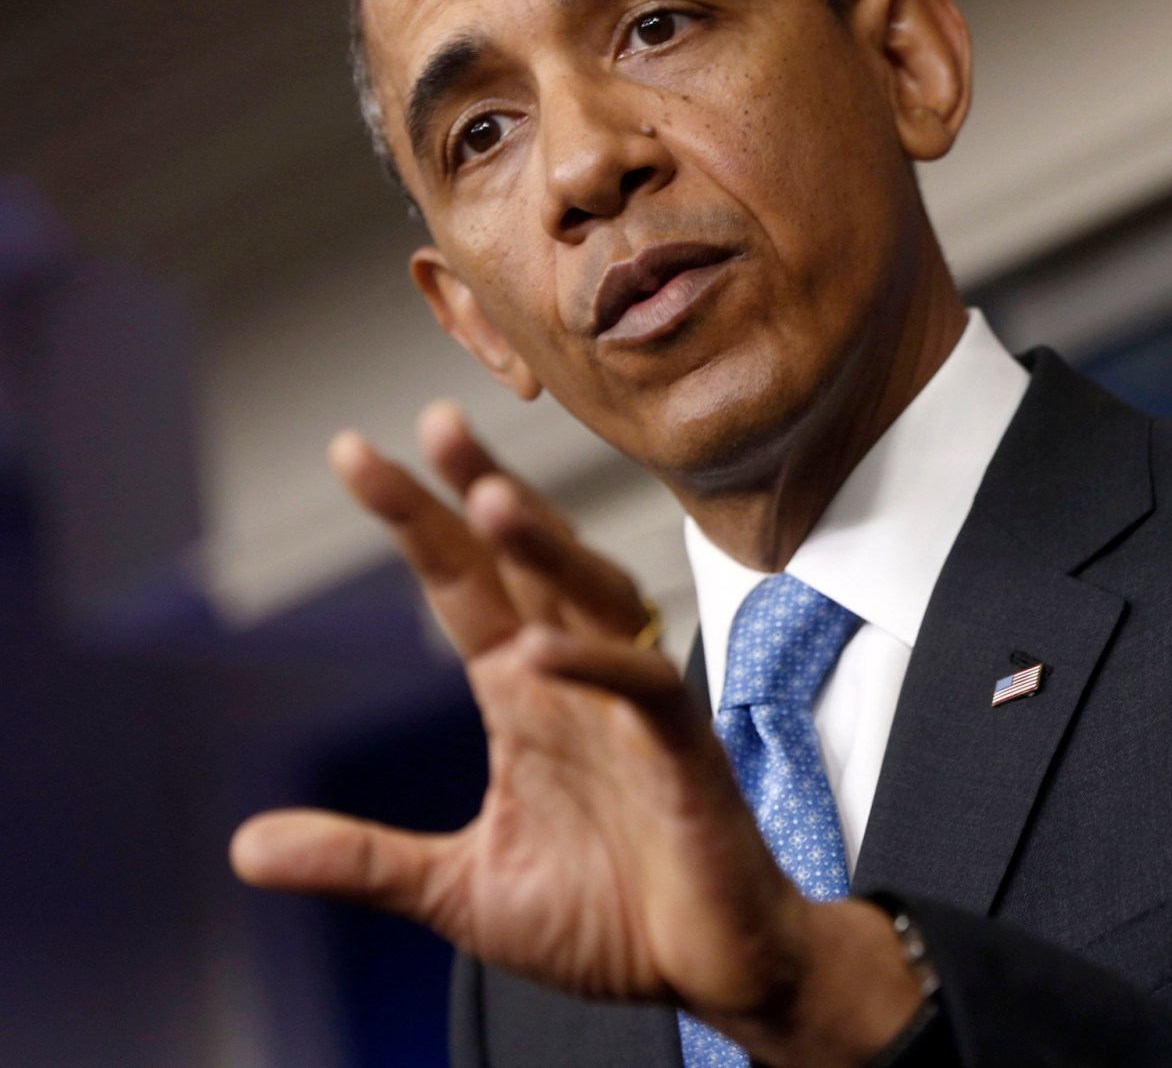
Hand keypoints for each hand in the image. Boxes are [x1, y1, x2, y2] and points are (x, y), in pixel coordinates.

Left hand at [229, 401, 920, 1065]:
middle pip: (529, 564)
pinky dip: (594, 667)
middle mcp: (575, 682)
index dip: (414, 521)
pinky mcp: (684, 752)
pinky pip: (643, 689)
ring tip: (491, 500)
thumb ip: (362, 859)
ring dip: (546, 550)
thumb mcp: (458, 892)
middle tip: (438, 422)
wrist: (708, 968)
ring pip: (594, 599)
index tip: (356, 452)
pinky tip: (539, 652)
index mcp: (523, 696)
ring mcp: (631, 710)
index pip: (462, 586)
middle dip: (485, 491)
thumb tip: (244, 849)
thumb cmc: (607, 918)